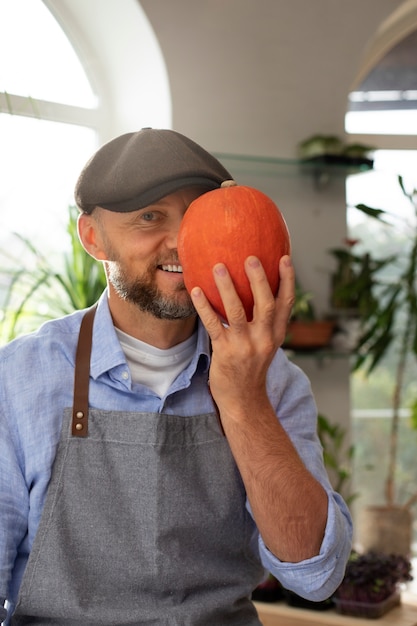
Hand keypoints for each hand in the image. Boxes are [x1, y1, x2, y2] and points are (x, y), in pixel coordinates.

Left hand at [190, 255, 294, 412]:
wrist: (243, 400)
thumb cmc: (251, 367)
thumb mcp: (264, 345)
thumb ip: (263, 322)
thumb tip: (254, 290)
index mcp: (276, 334)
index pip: (286, 304)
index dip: (287, 280)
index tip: (286, 258)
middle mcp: (264, 339)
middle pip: (265, 304)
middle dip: (259, 280)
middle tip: (251, 258)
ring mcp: (245, 346)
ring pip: (236, 312)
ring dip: (227, 288)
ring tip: (218, 267)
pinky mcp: (225, 352)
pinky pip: (213, 324)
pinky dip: (204, 306)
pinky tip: (195, 291)